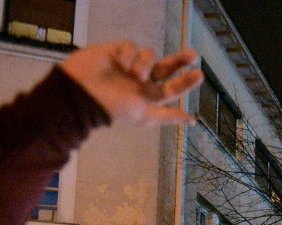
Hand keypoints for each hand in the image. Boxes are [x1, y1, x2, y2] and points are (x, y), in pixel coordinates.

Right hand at [61, 42, 202, 125]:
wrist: (82, 95)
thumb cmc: (114, 109)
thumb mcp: (144, 116)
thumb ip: (168, 117)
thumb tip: (192, 122)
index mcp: (149, 96)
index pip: (172, 87)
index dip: (186, 81)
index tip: (198, 74)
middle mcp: (142, 80)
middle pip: (167, 66)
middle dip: (180, 60)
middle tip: (193, 56)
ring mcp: (130, 65)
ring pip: (150, 55)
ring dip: (146, 63)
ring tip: (134, 73)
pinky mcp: (117, 51)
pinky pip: (132, 46)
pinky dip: (129, 54)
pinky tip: (120, 63)